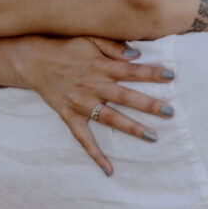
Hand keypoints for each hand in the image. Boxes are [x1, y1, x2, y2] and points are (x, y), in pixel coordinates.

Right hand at [22, 36, 174, 176]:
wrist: (35, 61)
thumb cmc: (67, 48)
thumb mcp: (90, 39)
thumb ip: (114, 46)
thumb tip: (137, 54)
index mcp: (101, 66)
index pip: (131, 71)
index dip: (152, 73)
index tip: (172, 76)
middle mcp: (93, 86)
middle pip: (125, 97)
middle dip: (148, 104)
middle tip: (169, 112)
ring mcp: (81, 104)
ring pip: (110, 118)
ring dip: (131, 128)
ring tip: (152, 136)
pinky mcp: (70, 117)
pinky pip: (83, 139)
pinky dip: (95, 154)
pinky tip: (109, 169)